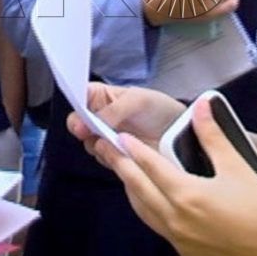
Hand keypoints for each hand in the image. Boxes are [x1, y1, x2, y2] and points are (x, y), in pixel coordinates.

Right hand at [67, 83, 184, 146]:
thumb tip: (88, 124)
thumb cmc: (159, 109)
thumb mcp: (138, 101)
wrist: (180, 134)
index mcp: (102, 96)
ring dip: (98, 145)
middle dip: (82, 130)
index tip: (79, 118)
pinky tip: (123, 153)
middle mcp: (99, 117)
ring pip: (89, 143)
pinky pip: (103, 158)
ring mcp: (106, 138)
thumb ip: (113, 110)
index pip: (79, 97)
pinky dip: (110, 157)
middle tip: (91, 133)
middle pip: (78, 124)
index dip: (76, 106)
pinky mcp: (114, 156)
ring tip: (116, 143)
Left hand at [87, 100, 256, 255]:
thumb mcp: (237, 167)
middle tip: (105, 150)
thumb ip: (213, 135)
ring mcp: (178, 242)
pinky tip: (155, 202)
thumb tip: (201, 105)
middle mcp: (175, 220)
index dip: (132, 150)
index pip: (150, 167)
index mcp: (186, 195)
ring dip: (133, 191)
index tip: (117, 137)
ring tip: (126, 173)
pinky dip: (151, 211)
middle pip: (138, 189)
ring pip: (144, 212)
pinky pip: (160, 229)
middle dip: (121, 167)